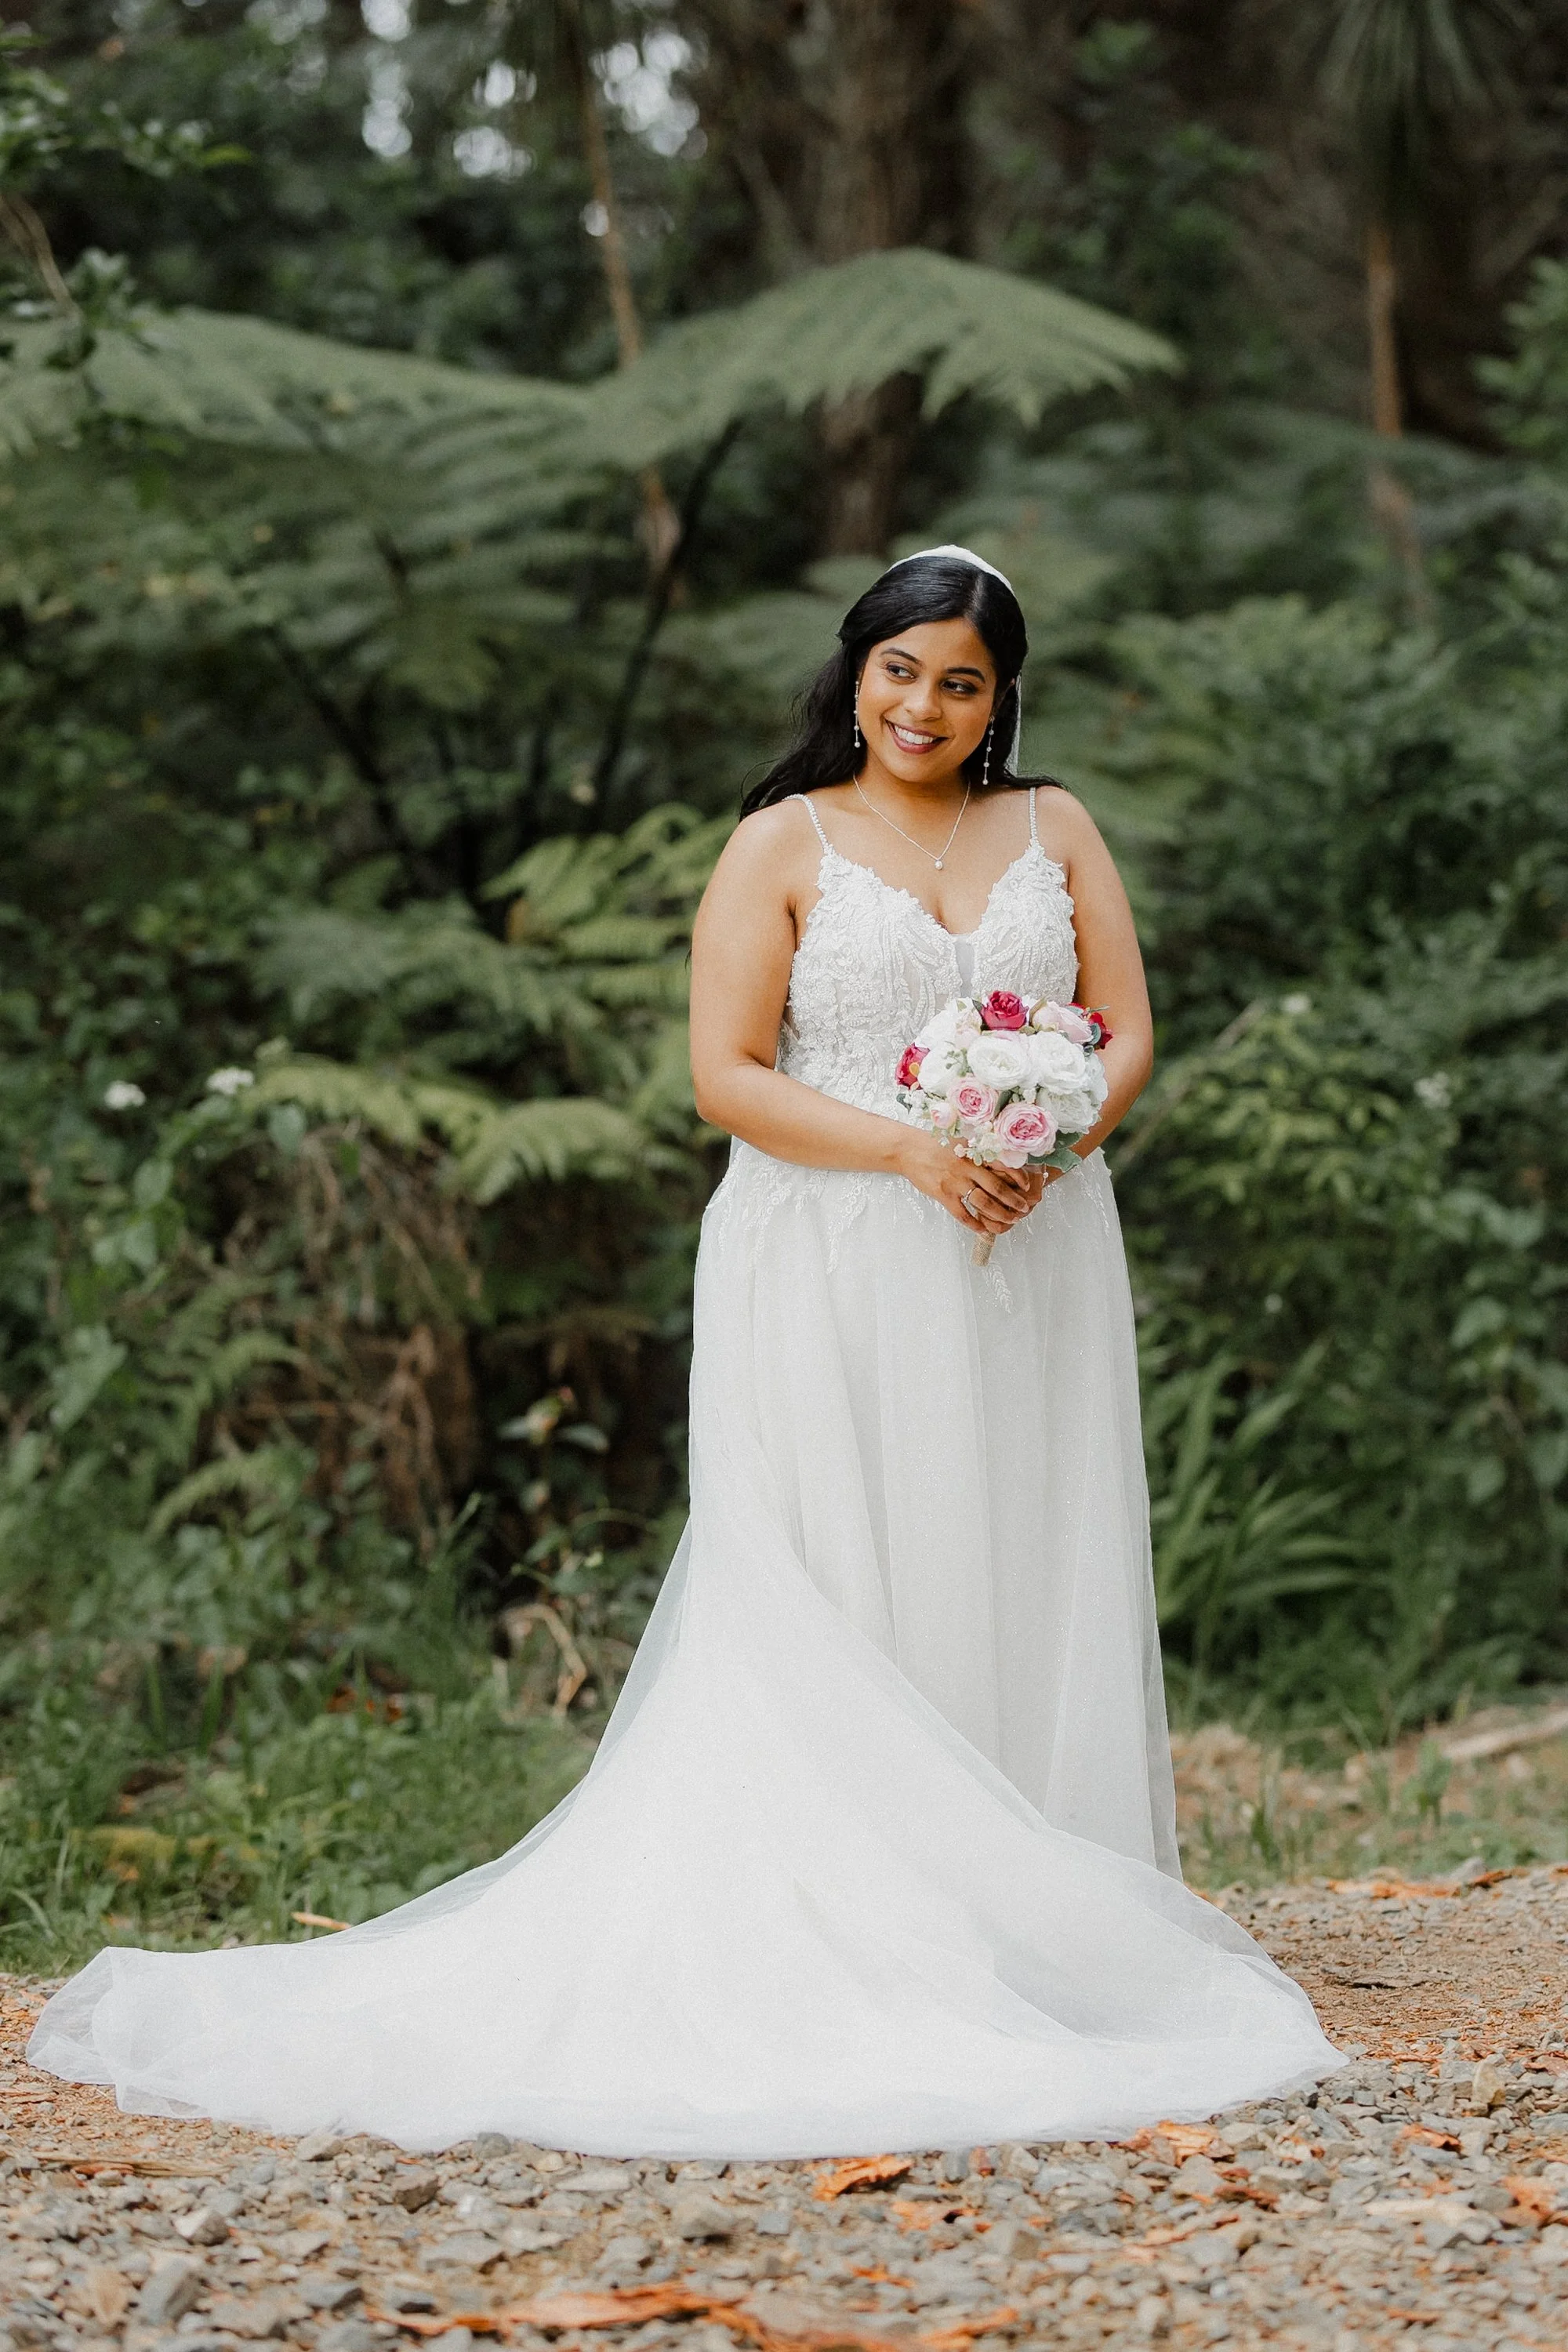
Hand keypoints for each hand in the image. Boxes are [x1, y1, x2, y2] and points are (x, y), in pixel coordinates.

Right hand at [899, 1134, 1043, 1234]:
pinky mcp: (943, 1194)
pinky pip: (963, 1214)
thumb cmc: (935, 1145)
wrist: (909, 1150)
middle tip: (1023, 1209)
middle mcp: (968, 1167)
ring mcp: (956, 1182)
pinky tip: (982, 1229)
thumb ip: (978, 1152)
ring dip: (999, 1215)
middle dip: (1014, 1201)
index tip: (1027, 1186)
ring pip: (984, 1203)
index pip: (1004, 1165)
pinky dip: (974, 1224)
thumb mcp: (961, 1141)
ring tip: (1008, 1221)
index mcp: (975, 1152)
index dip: (1019, 1177)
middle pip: (998, 1188)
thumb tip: (1000, 1161)